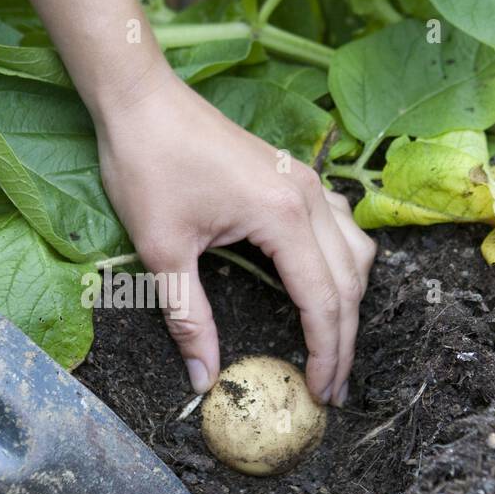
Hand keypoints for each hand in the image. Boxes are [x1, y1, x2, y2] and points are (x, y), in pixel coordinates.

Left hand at [95, 65, 376, 404]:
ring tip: (333, 344)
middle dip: (344, 340)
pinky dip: (343, 262)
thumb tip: (203, 375)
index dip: (325, 353)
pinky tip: (327, 281)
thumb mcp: (163, 251)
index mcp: (285, 216)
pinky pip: (339, 224)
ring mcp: (306, 181)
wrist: (139, 99)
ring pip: (354, 251)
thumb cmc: (147, 165)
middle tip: (333, 389)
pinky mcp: (293, 175)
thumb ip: (189, 318)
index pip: (323, 301)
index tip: (320, 394)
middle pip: (349, 282)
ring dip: (350, 301)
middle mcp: (309, 196)